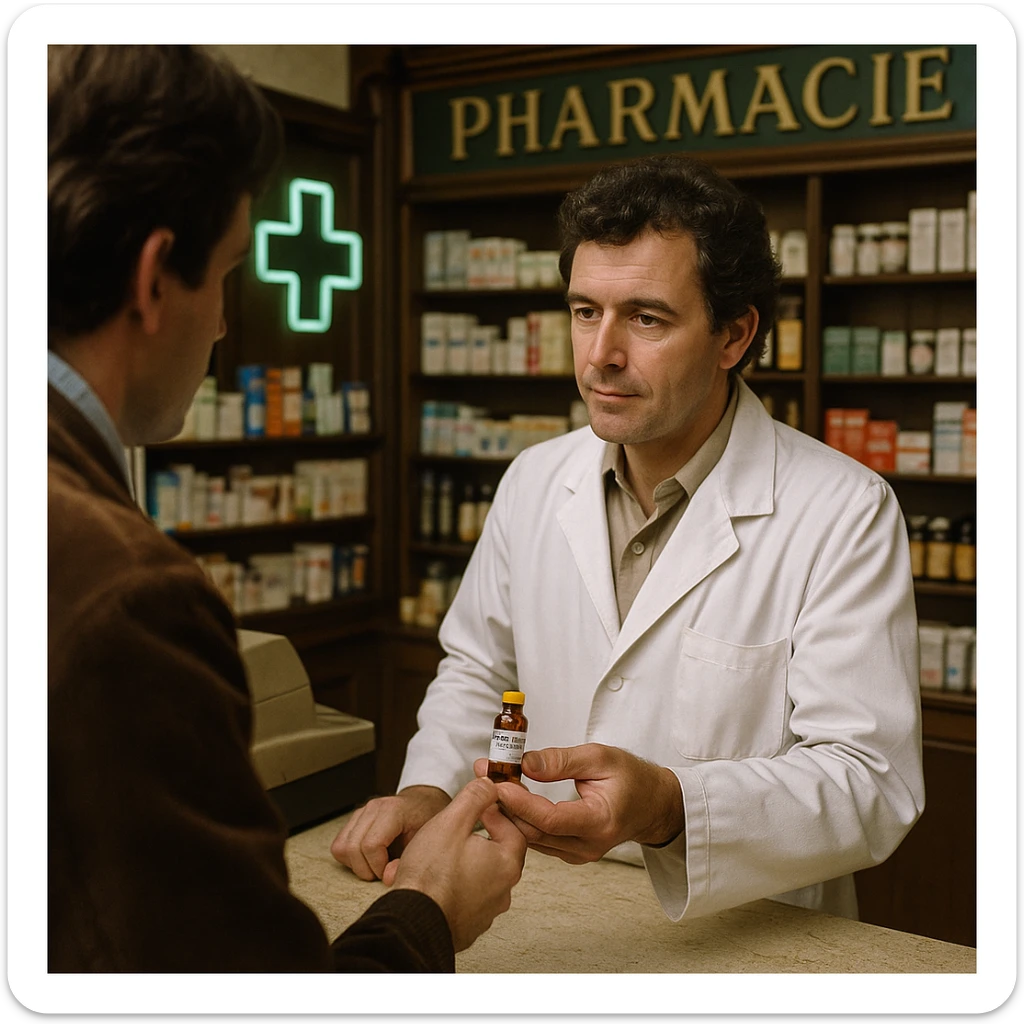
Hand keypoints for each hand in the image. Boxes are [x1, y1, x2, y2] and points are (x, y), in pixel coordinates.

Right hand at [329, 785, 449, 880]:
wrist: (423, 802)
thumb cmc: (427, 821)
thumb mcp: (428, 839)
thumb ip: (409, 860)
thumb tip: (388, 878)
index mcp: (393, 810)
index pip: (371, 845)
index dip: (378, 866)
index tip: (391, 871)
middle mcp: (373, 808)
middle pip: (352, 848)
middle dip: (366, 869)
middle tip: (383, 872)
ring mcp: (361, 812)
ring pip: (341, 848)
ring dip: (356, 865)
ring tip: (376, 866)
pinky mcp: (354, 819)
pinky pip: (339, 845)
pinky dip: (349, 858)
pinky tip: (368, 859)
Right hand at [390, 777, 526, 952]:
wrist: (411, 923)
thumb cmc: (430, 876)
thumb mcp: (451, 821)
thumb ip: (475, 798)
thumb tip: (489, 785)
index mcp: (507, 864)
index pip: (514, 829)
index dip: (495, 813)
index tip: (478, 809)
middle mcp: (503, 891)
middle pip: (500, 853)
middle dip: (482, 837)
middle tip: (461, 828)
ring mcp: (486, 912)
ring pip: (484, 877)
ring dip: (469, 862)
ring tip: (445, 853)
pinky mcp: (469, 926)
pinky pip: (469, 898)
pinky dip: (459, 886)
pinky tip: (440, 879)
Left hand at [472, 743, 683, 863]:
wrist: (651, 804)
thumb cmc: (630, 778)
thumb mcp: (600, 757)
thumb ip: (562, 761)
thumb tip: (526, 763)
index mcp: (600, 822)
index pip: (551, 819)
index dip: (521, 802)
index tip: (499, 782)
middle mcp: (587, 845)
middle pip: (535, 832)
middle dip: (506, 804)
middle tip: (484, 775)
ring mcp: (578, 853)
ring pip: (533, 838)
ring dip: (509, 811)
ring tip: (490, 780)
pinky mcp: (569, 852)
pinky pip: (538, 839)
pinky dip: (520, 819)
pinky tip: (507, 797)